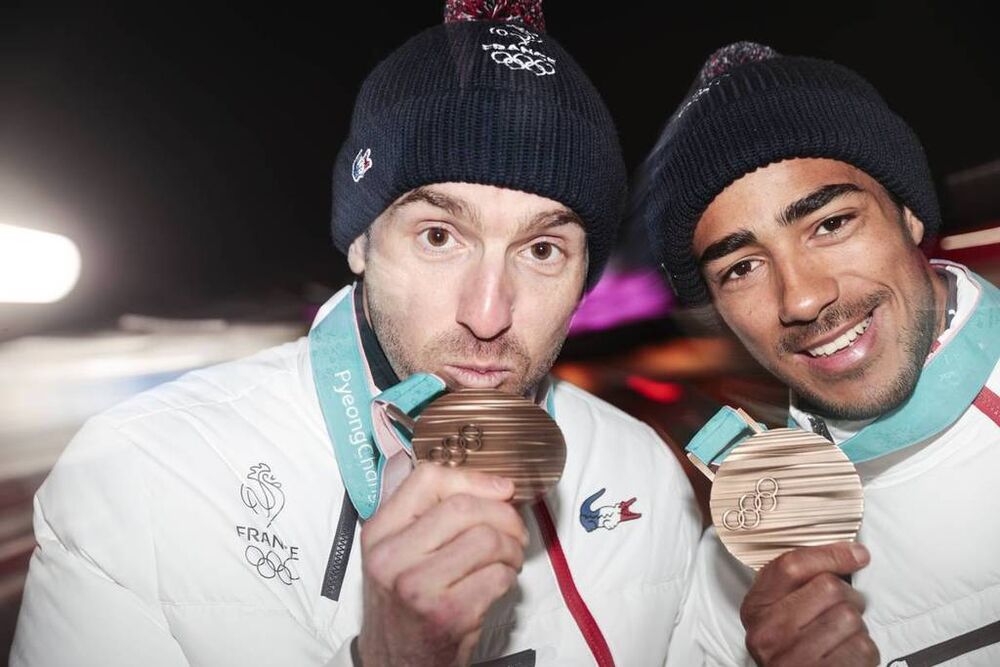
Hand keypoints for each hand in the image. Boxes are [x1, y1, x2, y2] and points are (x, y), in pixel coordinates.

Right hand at [357, 464, 527, 665]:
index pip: (427, 480)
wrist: (395, 662)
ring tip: (508, 559)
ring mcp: (417, 587)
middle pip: (464, 508)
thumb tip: (498, 488)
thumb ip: (432, 515)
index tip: (500, 490)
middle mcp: (391, 557)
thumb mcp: (399, 552)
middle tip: (514, 532)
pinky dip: (509, 577)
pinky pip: (498, 576)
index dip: (474, 479)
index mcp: (379, 533)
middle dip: (504, 516)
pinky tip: (499, 584)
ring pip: (487, 540)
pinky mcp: (446, 615)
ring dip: (512, 549)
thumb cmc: (406, 603)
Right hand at [740, 542, 878, 665]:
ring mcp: (793, 657)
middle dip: (849, 597)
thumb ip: (800, 582)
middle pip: (830, 588)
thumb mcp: (779, 611)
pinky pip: (863, 648)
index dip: (830, 555)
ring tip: (842, 636)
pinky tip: (847, 655)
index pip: (792, 565)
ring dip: (857, 627)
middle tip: (844, 609)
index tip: (856, 554)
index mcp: (757, 607)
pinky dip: (864, 651)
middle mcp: (769, 632)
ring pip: (851, 618)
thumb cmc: (790, 648)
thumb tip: (854, 554)